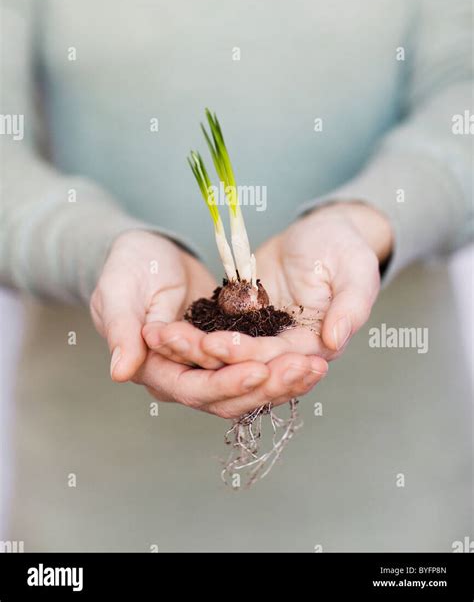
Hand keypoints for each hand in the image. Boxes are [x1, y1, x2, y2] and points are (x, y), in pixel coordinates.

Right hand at [91, 230, 327, 417]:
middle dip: (269, 385)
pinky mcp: (227, 354)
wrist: (146, 252)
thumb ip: (120, 331)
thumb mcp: (117, 293)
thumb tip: (121, 372)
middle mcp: (183, 377)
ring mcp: (207, 368)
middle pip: (229, 397)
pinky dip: (281, 365)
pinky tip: (310, 359)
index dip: (226, 382)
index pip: (194, 388)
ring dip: (283, 380)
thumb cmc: (126, 268)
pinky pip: (257, 367)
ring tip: (317, 367)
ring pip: (248, 387)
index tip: (259, 370)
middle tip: (306, 368)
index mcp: (153, 370)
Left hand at [155, 202, 391, 369]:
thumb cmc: (346, 247)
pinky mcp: (242, 321)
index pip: (279, 360)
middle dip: (209, 356)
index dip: (249, 354)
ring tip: (162, 335)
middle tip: (175, 341)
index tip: (217, 344)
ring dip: (192, 349)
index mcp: (317, 347)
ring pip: (224, 354)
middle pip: (245, 364)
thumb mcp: (357, 270)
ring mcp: (262, 337)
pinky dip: (190, 332)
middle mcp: (286, 350)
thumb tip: (334, 341)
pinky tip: (163, 327)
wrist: (325, 230)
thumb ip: (351, 306)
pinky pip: (213, 331)